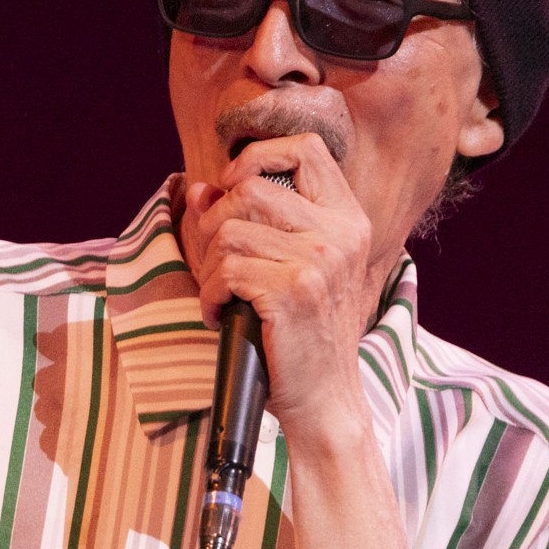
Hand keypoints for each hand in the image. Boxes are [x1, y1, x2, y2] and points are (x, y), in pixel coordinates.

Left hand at [181, 133, 380, 436]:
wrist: (325, 398)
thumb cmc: (303, 333)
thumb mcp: (292, 267)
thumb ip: (253, 222)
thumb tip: (199, 189)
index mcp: (348, 219)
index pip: (304, 149)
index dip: (256, 158)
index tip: (231, 190)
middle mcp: (341, 233)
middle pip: (250, 189)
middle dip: (216, 225)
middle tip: (219, 265)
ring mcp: (320, 260)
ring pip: (229, 231)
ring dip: (210, 268)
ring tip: (224, 297)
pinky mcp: (294, 290)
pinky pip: (225, 271)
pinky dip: (211, 297)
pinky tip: (223, 317)